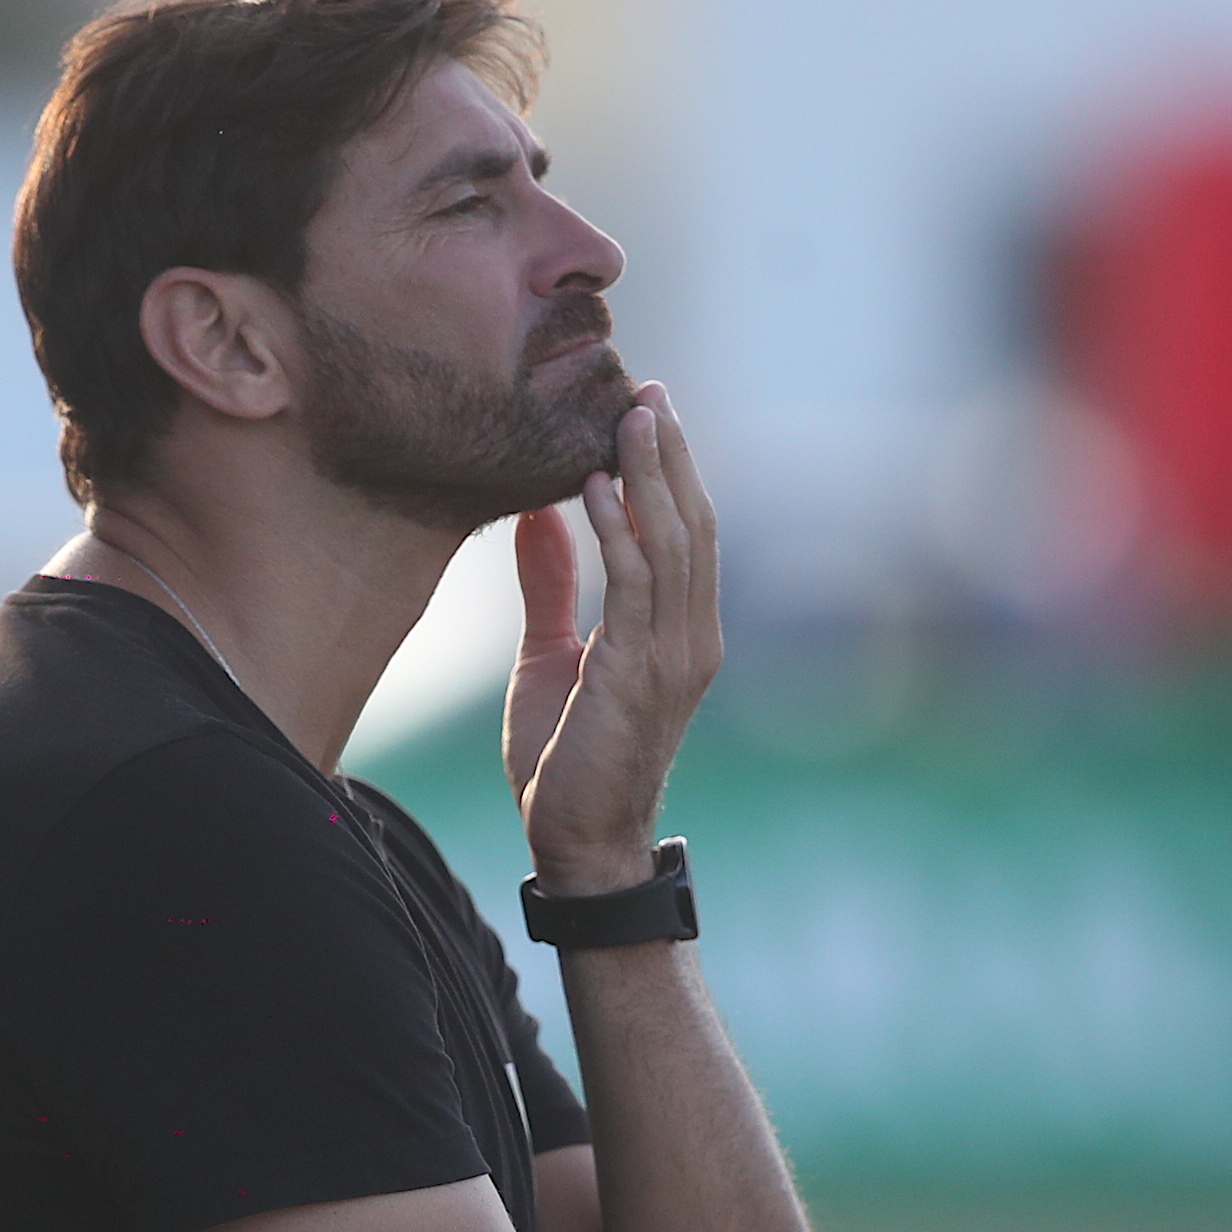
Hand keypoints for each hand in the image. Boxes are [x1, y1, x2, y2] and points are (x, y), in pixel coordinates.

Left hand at [505, 384, 722, 895]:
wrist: (579, 843)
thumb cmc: (565, 760)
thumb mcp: (550, 657)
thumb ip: (552, 587)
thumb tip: (538, 517)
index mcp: (679, 632)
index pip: (686, 532)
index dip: (671, 469)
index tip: (648, 407)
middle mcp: (691, 637)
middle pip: (693, 523)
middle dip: (669, 453)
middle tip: (646, 388)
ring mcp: (674, 655)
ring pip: (674, 542)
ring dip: (650, 473)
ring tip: (630, 412)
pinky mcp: (639, 671)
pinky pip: (635, 583)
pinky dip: (618, 528)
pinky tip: (594, 484)